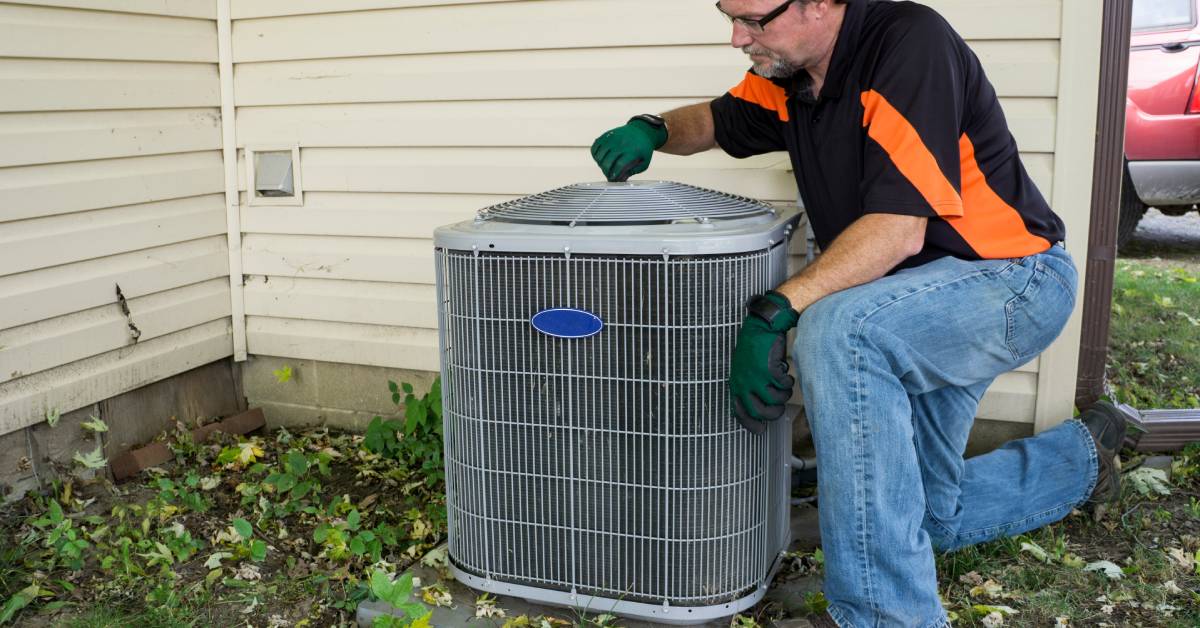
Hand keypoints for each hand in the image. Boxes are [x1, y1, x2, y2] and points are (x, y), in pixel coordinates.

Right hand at [590, 118, 667, 181]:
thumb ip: (633, 171)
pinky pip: (595, 146)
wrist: (641, 130)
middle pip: (608, 160)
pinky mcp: (607, 134)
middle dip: (606, 171)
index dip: (614, 174)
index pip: (619, 164)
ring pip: (599, 154)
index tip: (613, 179)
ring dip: (600, 164)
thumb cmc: (643, 148)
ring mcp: (613, 138)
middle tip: (609, 175)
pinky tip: (600, 158)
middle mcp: (622, 143)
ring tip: (605, 166)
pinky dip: (595, 154)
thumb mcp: (644, 162)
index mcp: (633, 150)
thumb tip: (621, 179)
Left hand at [729, 291, 799, 432]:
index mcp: (736, 384)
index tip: (760, 430)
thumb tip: (758, 411)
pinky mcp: (769, 370)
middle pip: (760, 412)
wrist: (762, 326)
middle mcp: (744, 382)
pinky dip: (788, 382)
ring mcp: (756, 377)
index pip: (739, 412)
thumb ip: (748, 388)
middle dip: (773, 413)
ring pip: (775, 400)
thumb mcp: (744, 371)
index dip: (750, 424)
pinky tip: (786, 373)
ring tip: (783, 385)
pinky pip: (784, 386)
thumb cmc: (754, 348)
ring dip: (783, 395)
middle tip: (779, 407)